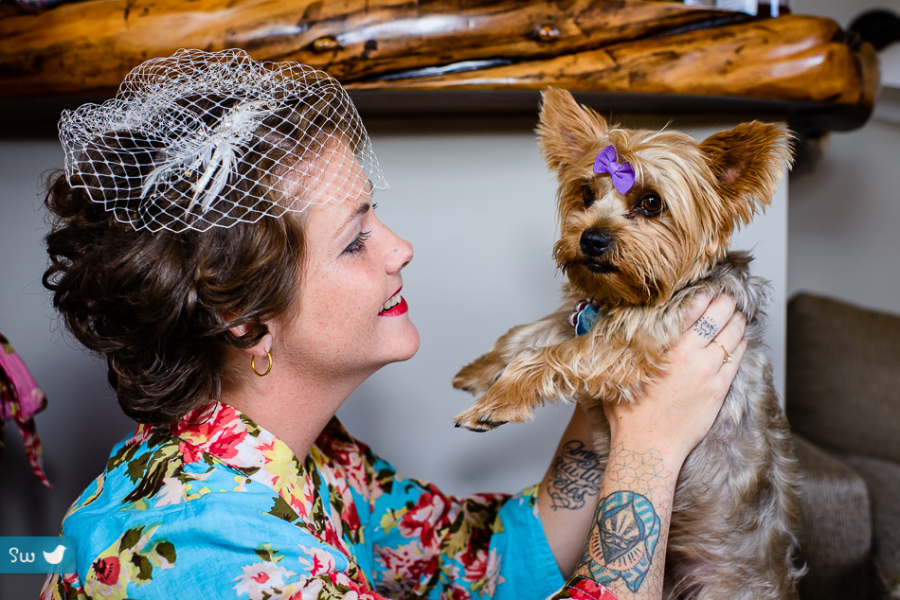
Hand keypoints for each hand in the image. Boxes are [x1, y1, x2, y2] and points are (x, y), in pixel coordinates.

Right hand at [603, 293, 746, 463]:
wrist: (648, 447)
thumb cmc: (628, 413)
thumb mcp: (620, 371)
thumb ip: (623, 346)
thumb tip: (615, 328)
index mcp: (665, 346)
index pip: (694, 308)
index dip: (705, 294)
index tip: (708, 289)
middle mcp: (690, 354)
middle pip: (719, 316)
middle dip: (726, 302)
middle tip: (727, 296)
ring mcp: (708, 372)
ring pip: (733, 335)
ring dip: (737, 320)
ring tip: (737, 313)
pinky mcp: (719, 389)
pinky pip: (737, 359)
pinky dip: (741, 344)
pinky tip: (741, 339)